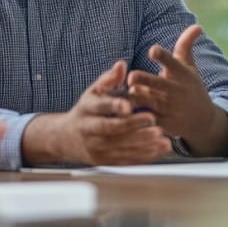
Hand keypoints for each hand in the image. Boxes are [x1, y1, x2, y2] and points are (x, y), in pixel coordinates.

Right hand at [54, 61, 170, 164]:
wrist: (66, 138)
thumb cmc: (86, 110)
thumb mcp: (93, 92)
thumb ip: (109, 79)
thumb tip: (121, 65)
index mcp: (86, 109)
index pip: (100, 107)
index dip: (114, 106)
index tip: (129, 105)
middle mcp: (88, 130)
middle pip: (111, 129)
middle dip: (132, 125)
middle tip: (152, 119)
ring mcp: (95, 148)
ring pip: (120, 147)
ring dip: (143, 143)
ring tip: (162, 136)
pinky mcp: (104, 161)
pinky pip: (126, 160)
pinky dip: (145, 156)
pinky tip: (160, 148)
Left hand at [126, 24, 227, 155]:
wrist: (203, 120)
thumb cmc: (190, 87)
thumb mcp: (189, 67)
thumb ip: (186, 45)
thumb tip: (197, 25)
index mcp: (181, 74)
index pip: (172, 63)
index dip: (163, 56)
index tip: (153, 49)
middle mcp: (176, 91)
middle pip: (158, 84)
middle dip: (146, 80)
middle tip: (131, 76)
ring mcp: (172, 108)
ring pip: (153, 103)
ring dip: (140, 99)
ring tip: (127, 93)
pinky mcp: (167, 124)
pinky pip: (152, 121)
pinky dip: (141, 119)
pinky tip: (126, 115)